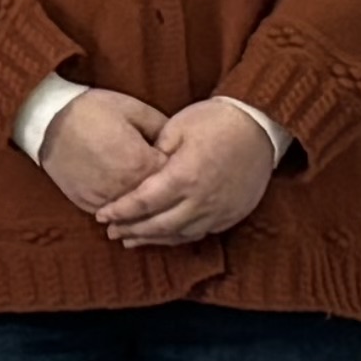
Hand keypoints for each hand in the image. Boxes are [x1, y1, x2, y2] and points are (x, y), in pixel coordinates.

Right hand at [40, 88, 170, 218]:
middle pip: (160, 202)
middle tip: (180, 190)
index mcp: (141, 162)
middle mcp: (125, 187)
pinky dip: (127, 214)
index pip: (176, 177)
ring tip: (163, 205)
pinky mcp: (89, 204)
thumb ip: (163, 128)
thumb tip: (181, 143)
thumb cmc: (91, 110)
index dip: (183, 171)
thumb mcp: (132, 109)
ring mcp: (106, 199)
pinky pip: (115, 217)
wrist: (46, 121)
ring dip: (150, 211)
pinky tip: (136, 210)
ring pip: (138, 215)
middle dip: (171, 195)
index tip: (187, 167)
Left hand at [96, 99, 283, 248]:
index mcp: (183, 177)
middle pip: (159, 226)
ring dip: (154, 239)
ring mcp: (219, 211)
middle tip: (111, 232)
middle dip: (132, 230)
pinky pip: (201, 232)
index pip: (143, 202)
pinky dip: (178, 236)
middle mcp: (201, 201)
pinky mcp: (233, 214)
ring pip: (180, 234)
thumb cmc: (215, 121)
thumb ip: (153, 154)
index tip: (101, 214)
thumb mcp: (176, 127)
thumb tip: (138, 173)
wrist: (259, 125)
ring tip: (132, 239)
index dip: (120, 211)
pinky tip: (166, 235)